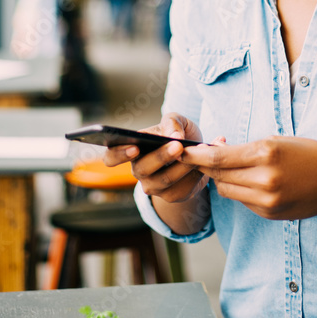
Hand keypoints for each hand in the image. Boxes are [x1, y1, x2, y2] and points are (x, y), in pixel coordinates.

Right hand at [103, 113, 220, 205]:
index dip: (118, 154)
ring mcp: (153, 186)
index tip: (134, 148)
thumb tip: (173, 135)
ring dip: (183, 166)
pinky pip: (181, 189)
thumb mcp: (176, 121)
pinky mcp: (171, 196)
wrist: (198, 153)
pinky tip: (205, 161)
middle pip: (143, 168)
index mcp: (131, 149)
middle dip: (162, 156)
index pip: (111, 156)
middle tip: (179, 146)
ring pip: (165, 180)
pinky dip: (195, 174)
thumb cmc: (179, 134)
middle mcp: (138, 170)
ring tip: (199, 151)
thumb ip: (172, 122)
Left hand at [178, 136, 316, 219]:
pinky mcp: (269, 213)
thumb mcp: (276, 141)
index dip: (197, 155)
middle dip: (205, 166)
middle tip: (196, 157)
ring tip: (224, 167)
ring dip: (221, 179)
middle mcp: (264, 179)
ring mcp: (267, 200)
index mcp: (266, 154)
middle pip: (219, 175)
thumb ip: (244, 149)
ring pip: (227, 190)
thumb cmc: (307, 153)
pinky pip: (242, 201)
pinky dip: (239, 190)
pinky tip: (246, 180)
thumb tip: (213, 152)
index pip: (219, 157)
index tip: (182, 151)